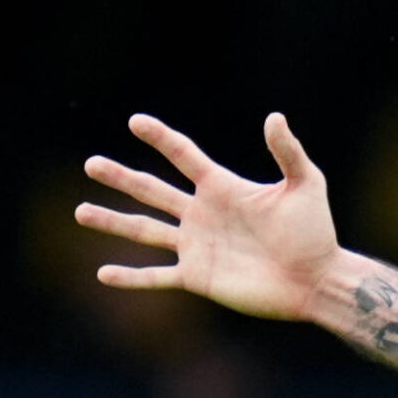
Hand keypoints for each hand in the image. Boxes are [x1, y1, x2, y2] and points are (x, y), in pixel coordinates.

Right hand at [78, 112, 341, 320]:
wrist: (317, 281)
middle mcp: (203, 214)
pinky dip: (131, 277)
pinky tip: (104, 274)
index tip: (135, 121)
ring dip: (112, 221)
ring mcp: (198, 246)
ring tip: (81, 212)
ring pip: (145, 230)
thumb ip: (288, 153)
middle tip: (90, 163)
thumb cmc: (316, 233)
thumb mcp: (306, 186)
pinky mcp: (198, 277)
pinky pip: (157, 276)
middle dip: (121, 178)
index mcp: (222, 188)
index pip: (184, 156)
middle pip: (152, 191)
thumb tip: (274, 116)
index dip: (161, 139)